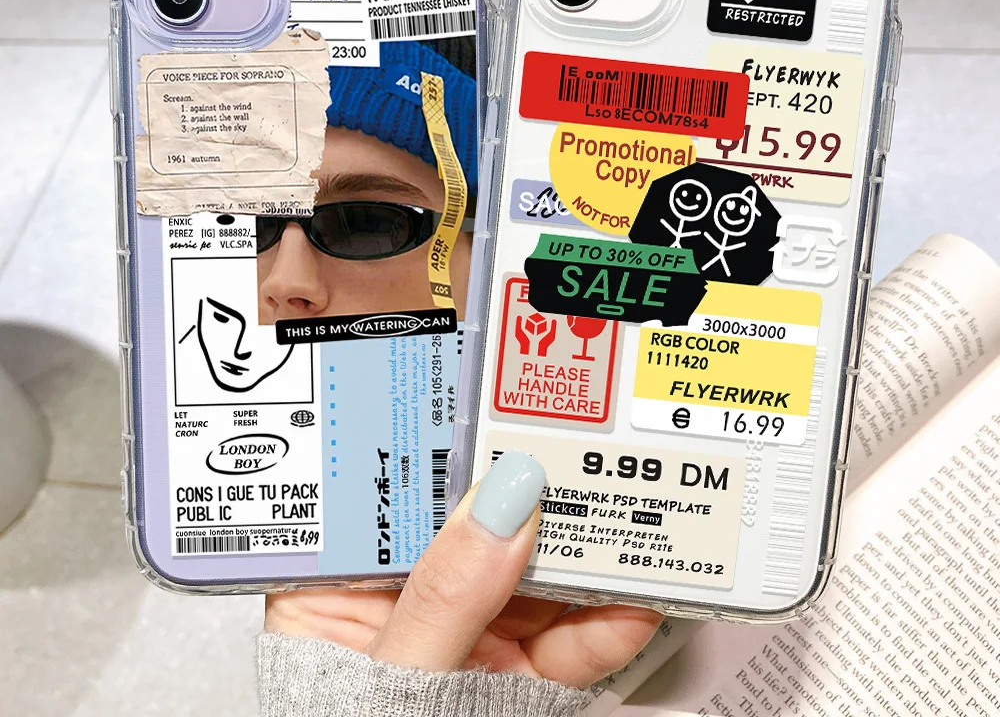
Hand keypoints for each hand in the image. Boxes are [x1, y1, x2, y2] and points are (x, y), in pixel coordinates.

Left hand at [265, 451, 660, 686]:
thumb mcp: (390, 687)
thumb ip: (447, 596)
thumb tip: (503, 499)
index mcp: (338, 589)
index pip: (383, 488)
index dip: (431, 434)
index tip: (484, 389)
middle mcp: (405, 600)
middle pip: (473, 520)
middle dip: (528, 483)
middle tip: (575, 436)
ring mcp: (468, 635)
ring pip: (533, 571)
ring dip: (581, 542)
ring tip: (624, 497)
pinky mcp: (517, 675)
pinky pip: (569, 640)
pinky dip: (607, 621)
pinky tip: (638, 592)